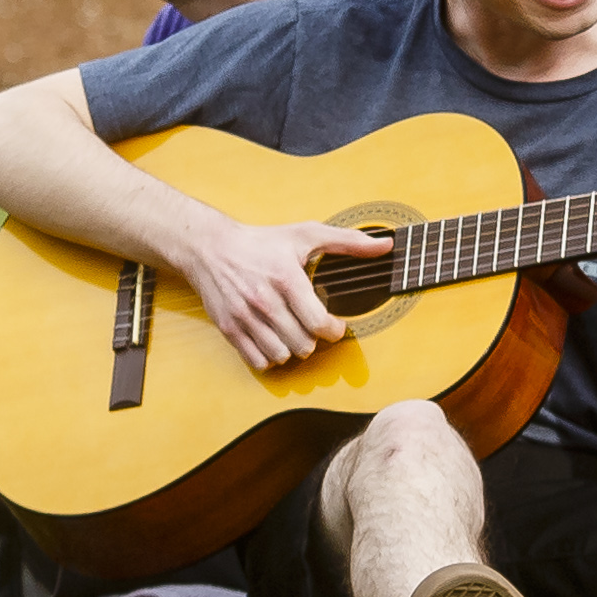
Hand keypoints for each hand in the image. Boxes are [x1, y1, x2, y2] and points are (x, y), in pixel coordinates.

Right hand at [180, 214, 384, 373]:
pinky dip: (269, 357)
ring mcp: (245, 317)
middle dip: (313, 339)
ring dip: (292, 349)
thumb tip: (385, 245)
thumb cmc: (262, 242)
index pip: (319, 324)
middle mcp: (264, 300)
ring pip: (282, 356)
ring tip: (292, 332)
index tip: (334, 324)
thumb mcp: (306, 234)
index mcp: (286, 278)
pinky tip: (273, 339)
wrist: (210, 248)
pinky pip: (258, 361)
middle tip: (310, 326)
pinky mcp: (229, 329)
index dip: (334, 330)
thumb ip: (348, 241)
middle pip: (303, 345)